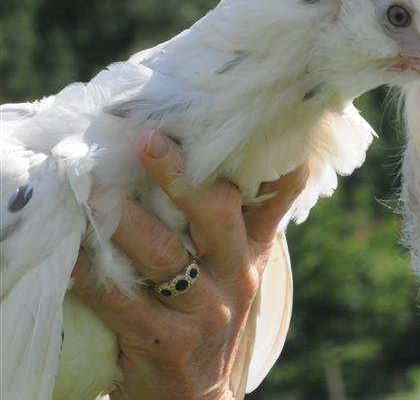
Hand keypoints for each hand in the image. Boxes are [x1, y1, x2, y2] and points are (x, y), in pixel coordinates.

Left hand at [71, 132, 307, 398]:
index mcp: (253, 248)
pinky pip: (124, 300)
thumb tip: (275, 151)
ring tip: (96, 192)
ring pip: (166, 254)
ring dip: (126, 220)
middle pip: (216, 213)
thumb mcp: (242, 264)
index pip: (272, 193)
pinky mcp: (168, 342)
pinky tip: (76, 252)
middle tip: (146, 139)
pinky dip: (95, 274)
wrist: (197, 394)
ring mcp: (206, 311)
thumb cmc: (210, 311)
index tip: (224, 117)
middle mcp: (237, 274)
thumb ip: (253, 213)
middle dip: (179, 174)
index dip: (255, 156)